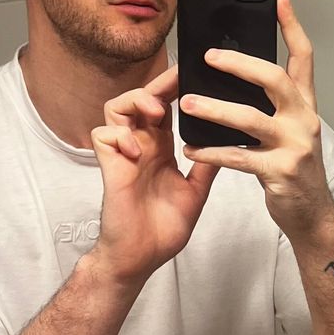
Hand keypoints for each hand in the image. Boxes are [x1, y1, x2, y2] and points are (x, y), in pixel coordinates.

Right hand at [89, 64, 219, 286]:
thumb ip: (207, 164)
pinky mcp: (110, 167)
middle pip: (141, 98)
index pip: (165, 106)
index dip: (175, 88)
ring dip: (135, 102)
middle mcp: (141, 146)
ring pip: (116, 108)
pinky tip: (138, 150)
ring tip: (157, 111)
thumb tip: (231, 140)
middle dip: (158, 84)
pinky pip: (103, 135)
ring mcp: (123, 155)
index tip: (196, 77)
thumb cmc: (163, 228)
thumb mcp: (195, 191)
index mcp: (161, 148)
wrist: (141, 257)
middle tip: (178, 80)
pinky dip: (119, 135)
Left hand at [179, 0, 331, 237]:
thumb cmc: (293, 169)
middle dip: (241, 64)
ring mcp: (294, 146)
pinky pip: (239, 158)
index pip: (303, 58)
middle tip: (210, 56)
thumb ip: (272, 104)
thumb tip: (239, 74)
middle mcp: (304, 120)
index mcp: (304, 105)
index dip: (292, 27)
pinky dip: (212, 152)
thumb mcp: (290, 129)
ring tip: (189, 102)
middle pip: (275, 79)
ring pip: (251, 118)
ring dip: (216, 109)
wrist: (311, 215)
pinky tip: (192, 149)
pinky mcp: (279, 172)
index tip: (278, 0)